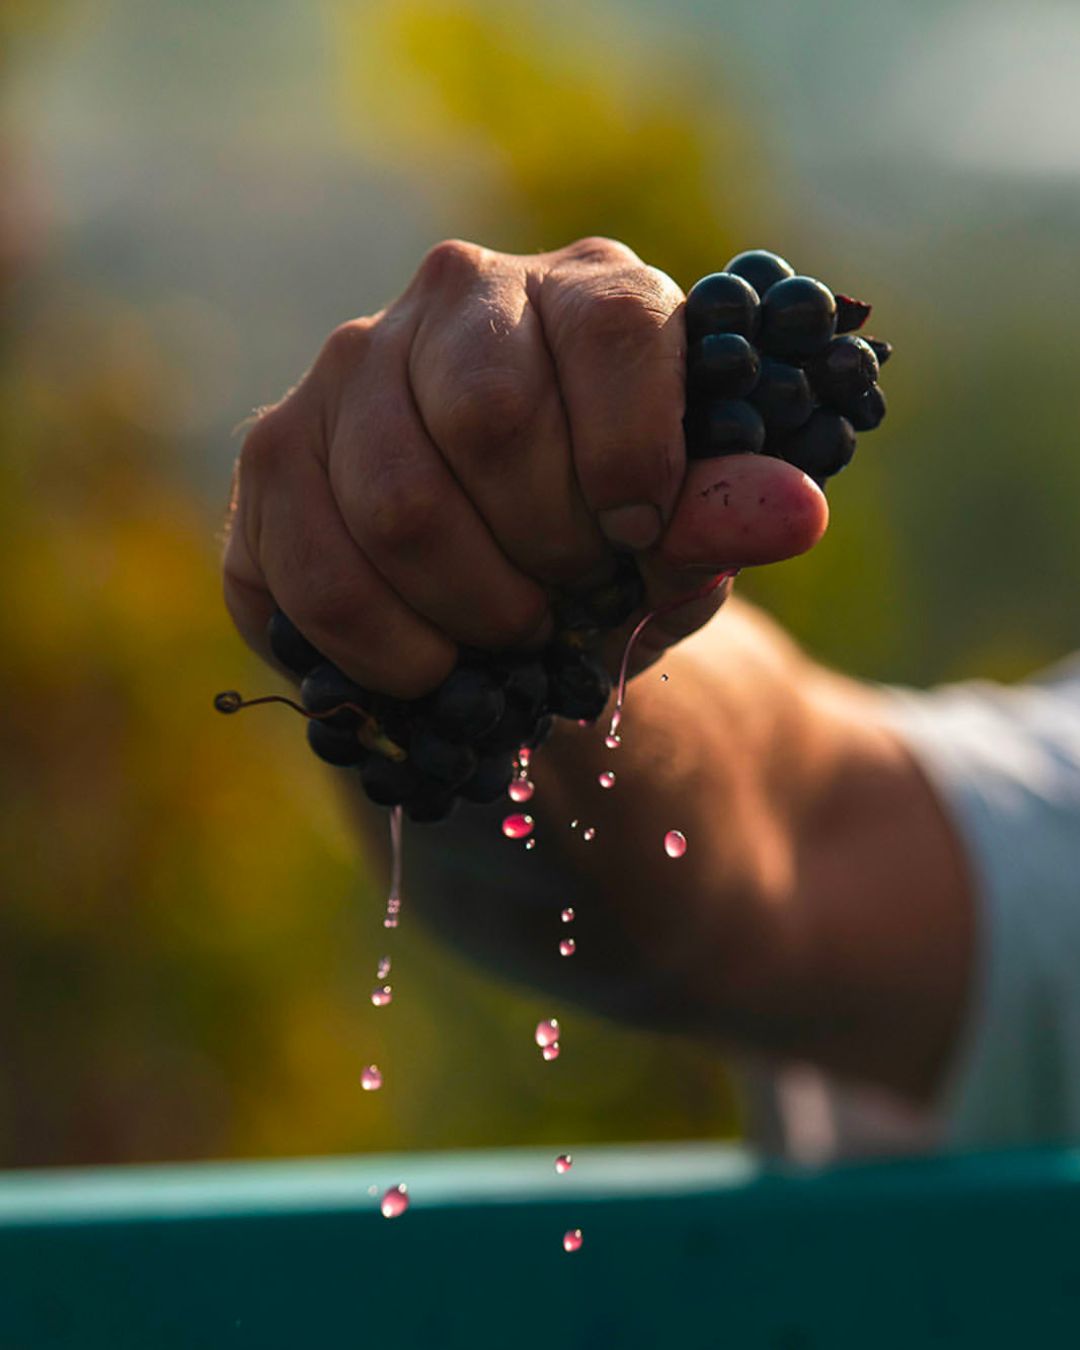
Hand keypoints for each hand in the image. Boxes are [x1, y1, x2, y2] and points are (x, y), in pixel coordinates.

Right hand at [223, 236, 826, 695]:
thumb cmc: (609, 536)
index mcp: (585, 290)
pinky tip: (424, 663)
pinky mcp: (273, 455)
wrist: (506, 567)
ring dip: (466, 613)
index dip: (632, 464)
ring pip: (394, 503)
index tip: (636, 543)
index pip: (612, 338)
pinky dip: (378, 648)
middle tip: (560, 600)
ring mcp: (348, 368)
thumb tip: (795, 514)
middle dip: (542, 551)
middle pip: (489, 419)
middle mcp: (456, 296)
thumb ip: (723, 516)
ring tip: (499, 637)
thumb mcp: (681, 536)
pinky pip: (306, 568)